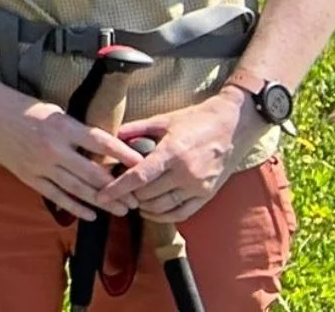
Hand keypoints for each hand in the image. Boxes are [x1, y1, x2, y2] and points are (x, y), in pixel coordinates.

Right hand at [0, 87, 147, 218]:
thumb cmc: (25, 108)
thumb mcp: (56, 112)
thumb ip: (78, 132)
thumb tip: (106, 151)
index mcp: (62, 126)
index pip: (101, 142)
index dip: (123, 155)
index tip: (143, 165)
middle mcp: (52, 147)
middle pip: (92, 172)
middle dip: (117, 188)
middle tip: (136, 198)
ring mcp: (39, 164)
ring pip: (77, 188)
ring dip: (101, 201)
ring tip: (121, 210)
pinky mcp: (28, 176)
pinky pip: (55, 196)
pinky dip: (74, 207)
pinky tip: (91, 215)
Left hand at [99, 91, 247, 223]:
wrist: (233, 126)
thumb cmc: (195, 120)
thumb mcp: (164, 119)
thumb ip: (136, 129)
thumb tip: (111, 137)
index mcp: (172, 152)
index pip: (139, 177)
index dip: (118, 188)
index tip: (101, 196)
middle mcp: (186, 173)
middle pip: (148, 194)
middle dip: (128, 196)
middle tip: (116, 192)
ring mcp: (198, 186)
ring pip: (163, 207)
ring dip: (143, 207)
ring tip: (131, 200)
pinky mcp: (207, 195)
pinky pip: (181, 213)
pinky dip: (163, 216)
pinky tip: (150, 211)